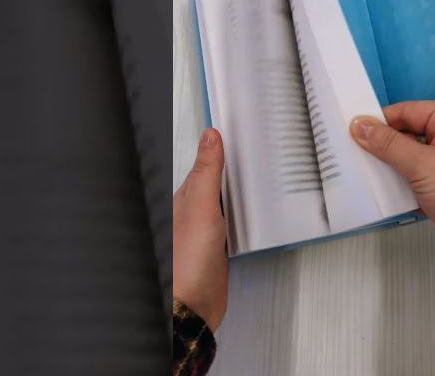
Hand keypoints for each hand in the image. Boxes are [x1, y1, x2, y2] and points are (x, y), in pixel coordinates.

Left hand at [172, 128, 228, 329]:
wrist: (193, 306)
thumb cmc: (186, 263)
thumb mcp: (200, 208)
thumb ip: (206, 173)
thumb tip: (211, 137)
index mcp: (183, 198)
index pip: (202, 162)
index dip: (216, 145)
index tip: (232, 127)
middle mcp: (191, 212)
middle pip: (212, 180)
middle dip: (226, 164)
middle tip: (245, 143)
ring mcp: (204, 230)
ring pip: (222, 200)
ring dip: (235, 188)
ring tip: (251, 169)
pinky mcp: (217, 248)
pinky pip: (231, 222)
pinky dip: (241, 213)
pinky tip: (248, 211)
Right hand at [350, 101, 434, 269]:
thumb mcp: (423, 163)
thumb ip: (388, 144)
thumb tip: (359, 124)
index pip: (408, 111)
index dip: (380, 120)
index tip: (348, 129)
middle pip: (408, 135)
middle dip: (381, 146)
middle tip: (346, 153)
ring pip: (409, 161)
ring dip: (387, 169)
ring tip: (354, 173)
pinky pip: (414, 183)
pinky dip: (398, 188)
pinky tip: (374, 194)